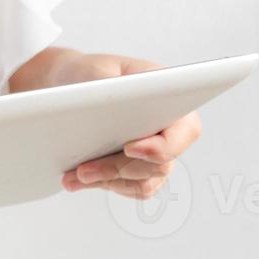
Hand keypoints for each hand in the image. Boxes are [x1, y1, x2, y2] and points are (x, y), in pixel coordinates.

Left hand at [56, 53, 202, 199]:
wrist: (74, 85)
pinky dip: (104, 184)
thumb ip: (108, 90)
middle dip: (118, 168)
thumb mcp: (96, 72)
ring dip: (108, 180)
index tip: (128, 148)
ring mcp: (157, 151)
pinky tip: (78, 180)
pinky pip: (131, 187)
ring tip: (74, 176)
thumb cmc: (90, 73)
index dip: (162, 146)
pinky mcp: (141, 169)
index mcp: (169, 96)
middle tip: (83, 170)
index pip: (185, 130)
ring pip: (144, 180)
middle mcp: (170, 127)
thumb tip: (112, 110)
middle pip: (159, 163)